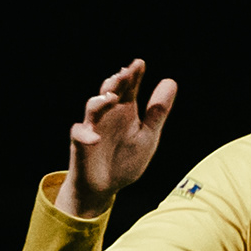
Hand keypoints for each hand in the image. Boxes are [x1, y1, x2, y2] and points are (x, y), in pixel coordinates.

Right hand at [54, 60, 176, 218]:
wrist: (106, 187)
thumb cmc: (125, 160)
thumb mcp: (148, 135)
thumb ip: (157, 111)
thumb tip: (171, 81)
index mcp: (125, 110)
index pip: (129, 87)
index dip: (133, 75)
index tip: (139, 64)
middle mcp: (108, 115)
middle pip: (110, 91)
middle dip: (116, 82)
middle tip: (125, 73)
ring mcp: (93, 128)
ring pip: (93, 108)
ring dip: (100, 101)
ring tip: (112, 97)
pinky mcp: (81, 144)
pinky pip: (79, 136)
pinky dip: (86, 136)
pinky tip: (96, 138)